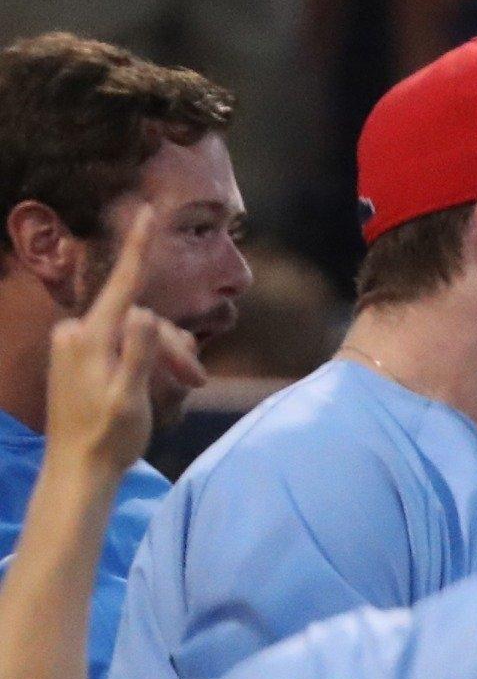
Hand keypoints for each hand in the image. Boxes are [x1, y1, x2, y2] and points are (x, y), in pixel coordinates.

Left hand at [47, 212, 175, 480]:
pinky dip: (148, 360)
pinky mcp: (81, 358)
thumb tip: (146, 313)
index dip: (139, 246)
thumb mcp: (131, 397)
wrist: (77, 469)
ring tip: (186, 386)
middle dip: (174, 344)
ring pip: (137, 332)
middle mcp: (77, 332)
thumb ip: (138, 352)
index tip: (147, 210)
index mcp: (89, 338)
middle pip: (141, 318)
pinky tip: (159, 385)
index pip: (122, 284)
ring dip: (166, 355)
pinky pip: (125, 345)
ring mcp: (77, 345)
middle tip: (196, 380)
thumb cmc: (107, 437)